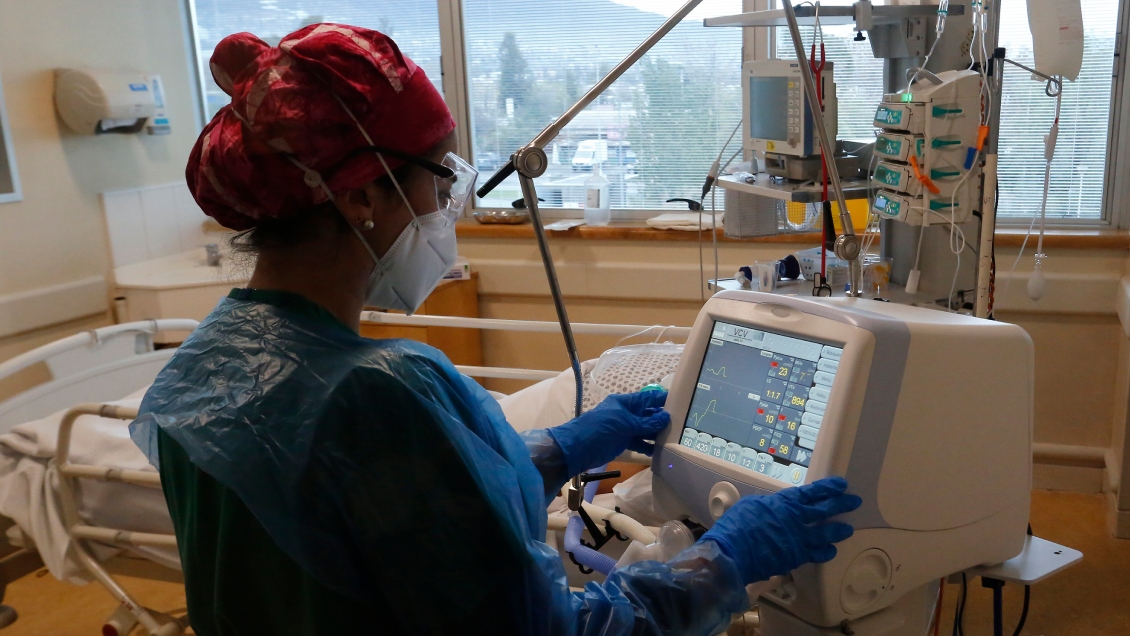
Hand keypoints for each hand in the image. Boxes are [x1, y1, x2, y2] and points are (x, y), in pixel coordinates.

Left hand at [546, 390, 669, 475]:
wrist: (578, 448)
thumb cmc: (601, 429)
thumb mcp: (625, 424)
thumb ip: (646, 422)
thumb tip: (666, 417)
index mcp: (625, 402)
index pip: (648, 398)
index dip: (663, 399)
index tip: (681, 402)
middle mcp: (626, 413)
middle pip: (648, 414)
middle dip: (663, 419)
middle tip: (682, 425)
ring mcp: (624, 428)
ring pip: (645, 430)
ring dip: (657, 434)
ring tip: (674, 439)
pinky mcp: (622, 442)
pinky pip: (639, 442)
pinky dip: (648, 446)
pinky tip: (660, 451)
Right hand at [701, 477, 861, 584]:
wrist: (733, 550)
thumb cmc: (737, 525)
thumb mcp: (752, 505)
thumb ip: (770, 505)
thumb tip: (775, 508)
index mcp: (785, 502)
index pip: (812, 492)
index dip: (828, 488)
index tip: (841, 485)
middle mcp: (796, 519)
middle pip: (825, 510)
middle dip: (841, 504)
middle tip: (854, 502)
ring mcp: (799, 539)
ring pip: (825, 533)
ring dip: (838, 530)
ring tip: (848, 529)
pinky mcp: (797, 557)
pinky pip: (816, 554)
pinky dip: (825, 552)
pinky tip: (831, 551)